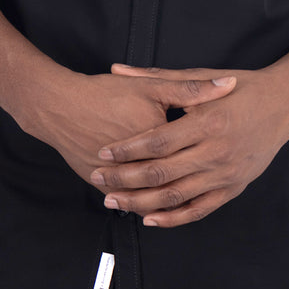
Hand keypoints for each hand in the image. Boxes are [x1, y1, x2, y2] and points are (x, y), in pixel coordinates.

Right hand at [15, 68, 237, 189]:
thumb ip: (191, 89)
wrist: (57, 106)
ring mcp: (119, 179)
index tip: (230, 146)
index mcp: (159, 137)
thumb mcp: (151, 86)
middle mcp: (140, 163)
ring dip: (175, 198)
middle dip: (200, 177)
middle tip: (218, 174)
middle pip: (178, 178)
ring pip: (154, 197)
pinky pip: (129, 201)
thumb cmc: (104, 93)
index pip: (195, 151)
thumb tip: (229, 85)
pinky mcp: (102, 185)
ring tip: (194, 192)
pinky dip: (145, 203)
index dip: (214, 149)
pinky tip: (159, 202)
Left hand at [90, 64, 288, 227]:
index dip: (128, 149)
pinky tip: (150, 218)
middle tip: (100, 180)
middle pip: (162, 173)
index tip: (103, 152)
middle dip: (126, 179)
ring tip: (114, 202)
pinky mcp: (234, 188)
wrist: (284, 105)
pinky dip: (173, 218)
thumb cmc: (241, 87)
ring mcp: (226, 174)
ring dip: (141, 203)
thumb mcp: (201, 75)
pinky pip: (199, 210)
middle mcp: (216, 151)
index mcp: (207, 122)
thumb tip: (118, 68)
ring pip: (176, 196)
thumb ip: (158, 77)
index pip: (158, 141)